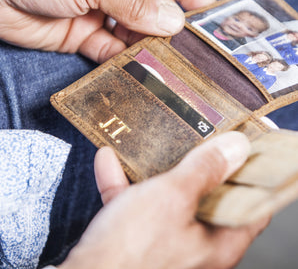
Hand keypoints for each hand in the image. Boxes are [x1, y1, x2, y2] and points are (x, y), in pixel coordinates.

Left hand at [0, 0, 214, 62]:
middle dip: (170, 24)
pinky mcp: (83, 34)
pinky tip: (139, 69)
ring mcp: (98, 9)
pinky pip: (111, 49)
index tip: (209, 9)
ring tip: (169, 62)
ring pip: (134, 31)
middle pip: (152, 4)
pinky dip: (124, 59)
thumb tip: (173, 22)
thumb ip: (134, 2)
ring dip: (149, 45)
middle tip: (191, 47)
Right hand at [58, 132, 269, 268]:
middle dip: (202, 168)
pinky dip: (124, 185)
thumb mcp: (173, 197)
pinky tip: (109, 160)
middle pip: (208, 200)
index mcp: (217, 242)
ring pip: (168, 201)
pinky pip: (135, 207)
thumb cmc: (132, 248)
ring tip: (153, 145)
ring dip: (156, 172)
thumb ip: (205, 170)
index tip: (242, 149)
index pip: (251, 208)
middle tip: (200, 140)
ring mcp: (165, 244)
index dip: (251, 177)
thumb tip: (237, 148)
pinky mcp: (136, 243)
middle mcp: (195, 247)